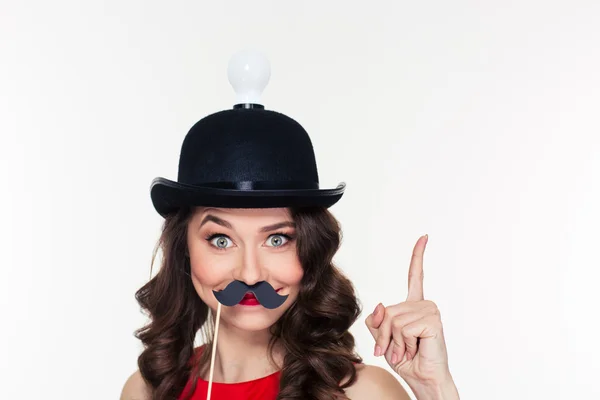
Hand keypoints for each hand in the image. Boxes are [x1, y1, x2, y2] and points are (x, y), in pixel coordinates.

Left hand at [365, 235, 453, 388]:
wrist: (423, 380)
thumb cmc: (406, 360)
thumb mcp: (384, 339)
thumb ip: (377, 321)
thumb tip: (380, 305)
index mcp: (414, 306)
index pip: (416, 276)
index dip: (417, 256)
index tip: (424, 236)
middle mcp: (424, 304)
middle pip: (387, 311)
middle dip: (385, 335)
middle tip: (397, 351)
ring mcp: (430, 310)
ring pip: (393, 320)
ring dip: (395, 342)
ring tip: (408, 351)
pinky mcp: (433, 320)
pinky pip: (402, 327)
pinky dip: (403, 343)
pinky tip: (415, 349)